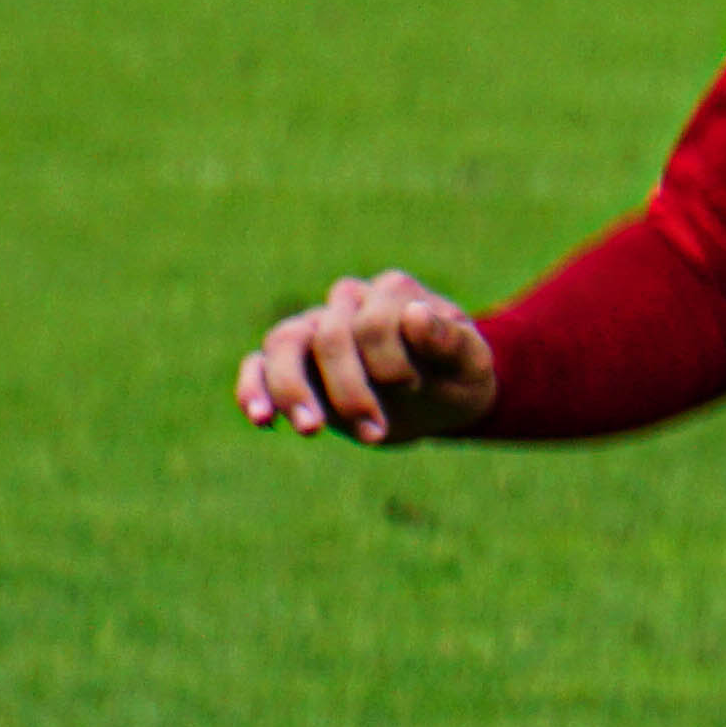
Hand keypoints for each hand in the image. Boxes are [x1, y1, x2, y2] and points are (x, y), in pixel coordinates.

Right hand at [236, 270, 495, 443]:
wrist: (444, 397)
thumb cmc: (458, 373)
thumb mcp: (472, 361)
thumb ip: (449, 339)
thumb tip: (415, 315)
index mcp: (391, 293)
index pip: (373, 322)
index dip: (391, 362)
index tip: (416, 388)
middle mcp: (347, 304)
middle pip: (326, 334)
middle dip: (349, 390)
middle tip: (376, 434)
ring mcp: (314, 331)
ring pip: (282, 343)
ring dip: (293, 390)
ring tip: (311, 430)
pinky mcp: (294, 366)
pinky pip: (257, 366)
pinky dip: (253, 389)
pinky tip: (263, 421)